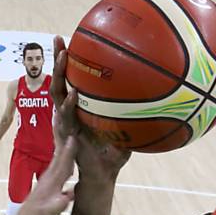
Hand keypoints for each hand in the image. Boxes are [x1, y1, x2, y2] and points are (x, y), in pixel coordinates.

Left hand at [10, 135, 76, 214]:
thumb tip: (69, 195)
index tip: (74, 135)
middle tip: (69, 125)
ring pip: (59, 164)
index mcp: (50, 185)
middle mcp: (48, 182)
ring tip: (70, 137)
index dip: (68, 151)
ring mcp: (47, 186)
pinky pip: (60, 173)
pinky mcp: (48, 191)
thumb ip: (57, 204)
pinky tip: (69, 164)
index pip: (62, 164)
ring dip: (64, 150)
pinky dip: (64, 165)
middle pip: (59, 158)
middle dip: (64, 142)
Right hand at [51, 36, 131, 178]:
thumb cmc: (113, 155)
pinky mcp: (65, 135)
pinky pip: (65, 117)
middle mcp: (69, 112)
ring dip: (59, 74)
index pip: (73, 79)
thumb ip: (135, 115)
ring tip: (63, 57)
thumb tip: (159, 101)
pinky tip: (74, 94)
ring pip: (56, 93)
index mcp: (81, 108)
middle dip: (58, 58)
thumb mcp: (127, 129)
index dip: (71, 61)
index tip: (75, 40)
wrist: (102, 177)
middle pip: (60, 79)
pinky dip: (69, 105)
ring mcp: (64, 122)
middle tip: (59, 38)